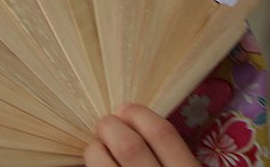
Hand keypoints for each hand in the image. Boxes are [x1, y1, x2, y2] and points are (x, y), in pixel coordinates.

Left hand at [84, 103, 199, 166]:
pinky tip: (98, 164)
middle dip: (112, 127)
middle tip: (106, 123)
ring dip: (96, 149)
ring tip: (97, 147)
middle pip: (129, 146)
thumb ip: (176, 156)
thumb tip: (142, 126)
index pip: (162, 134)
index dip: (140, 114)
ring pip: (103, 164)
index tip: (127, 107)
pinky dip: (93, 165)